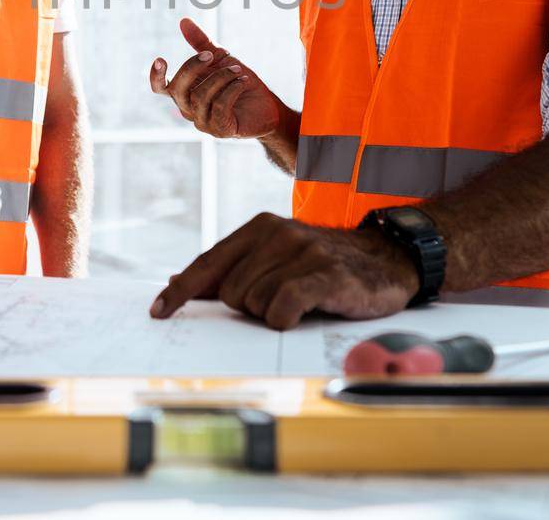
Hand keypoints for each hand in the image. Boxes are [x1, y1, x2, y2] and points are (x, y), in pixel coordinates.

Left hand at [148, 213, 420, 329]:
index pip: (209, 263)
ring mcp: (304, 253)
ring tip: (302, 303)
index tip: (159, 311)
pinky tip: (302, 314)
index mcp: (260, 228)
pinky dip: (286, 319)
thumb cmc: (325, 264)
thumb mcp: (279, 257)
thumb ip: (235, 270)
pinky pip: (284, 308)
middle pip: (231, 294)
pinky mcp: (326, 275)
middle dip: (250, 308)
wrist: (389, 257)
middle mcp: (279, 234)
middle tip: (281, 301)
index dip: (181, 290)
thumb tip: (182, 289)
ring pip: (257, 305)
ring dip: (275, 315)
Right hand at [150, 18, 283, 139]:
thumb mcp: (220, 58)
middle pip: (178, 90)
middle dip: (193, 68)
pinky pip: (220, 106)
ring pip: (201, 97)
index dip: (157, 76)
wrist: (267, 105)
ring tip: (238, 70)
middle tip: (211, 55)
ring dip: (221, 78)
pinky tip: (243, 81)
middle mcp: (189, 109)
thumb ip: (201, 42)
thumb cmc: (238, 81)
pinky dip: (232, 89)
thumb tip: (183, 21)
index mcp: (184, 92)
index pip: (161, 88)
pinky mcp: (220, 130)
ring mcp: (203, 122)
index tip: (161, 59)